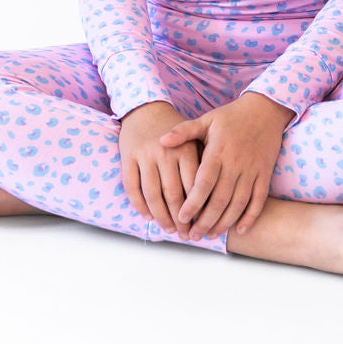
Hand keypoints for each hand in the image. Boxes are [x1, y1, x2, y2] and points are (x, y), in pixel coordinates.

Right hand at [118, 101, 200, 236]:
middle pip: (173, 195)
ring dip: (161, 217)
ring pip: (153, 195)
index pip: (194, 186)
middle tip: (186, 234)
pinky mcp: (128, 157)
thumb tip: (214, 199)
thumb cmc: (175, 131)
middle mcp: (166, 153)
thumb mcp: (195, 140)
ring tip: (169, 230)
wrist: (146, 109)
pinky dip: (140, 205)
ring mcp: (145, 155)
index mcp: (186, 149)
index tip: (201, 224)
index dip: (197, 209)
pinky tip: (147, 216)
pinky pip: (132, 187)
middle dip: (180, 219)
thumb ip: (203, 164)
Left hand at [158, 93, 292, 241]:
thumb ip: (184, 131)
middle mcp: (236, 164)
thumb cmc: (232, 116)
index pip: (204, 183)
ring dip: (224, 222)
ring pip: (238, 204)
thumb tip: (161, 141)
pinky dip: (250, 217)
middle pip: (220, 199)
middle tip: (193, 235)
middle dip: (205, 220)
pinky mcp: (264, 174)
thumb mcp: (207, 119)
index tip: (182, 217)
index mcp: (218, 151)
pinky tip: (240, 230)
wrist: (266, 109)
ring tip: (211, 234)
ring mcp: (252, 171)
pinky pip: (258, 200)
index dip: (193, 202)